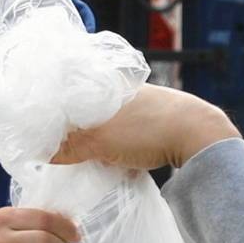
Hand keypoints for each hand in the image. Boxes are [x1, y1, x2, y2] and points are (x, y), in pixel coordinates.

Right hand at [54, 85, 240, 172]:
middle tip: (65, 147)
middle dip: (80, 128)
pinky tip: (119, 159)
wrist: (200, 136)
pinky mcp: (161, 123)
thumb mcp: (101, 140)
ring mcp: (147, 105)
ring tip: (91, 156)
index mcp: (110, 83)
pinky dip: (121, 145)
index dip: (59, 108)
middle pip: (93, 109)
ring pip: (113, 122)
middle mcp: (128, 89)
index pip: (75, 91)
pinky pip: (131, 133)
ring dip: (102, 139)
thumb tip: (43, 153)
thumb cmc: (148, 129)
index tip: (46, 127)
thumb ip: (70, 146)